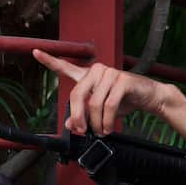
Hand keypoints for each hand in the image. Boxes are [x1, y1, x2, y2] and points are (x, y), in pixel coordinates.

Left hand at [33, 50, 181, 134]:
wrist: (150, 98)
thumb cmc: (125, 102)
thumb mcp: (101, 112)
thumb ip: (84, 116)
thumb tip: (69, 125)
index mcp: (89, 76)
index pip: (66, 68)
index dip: (50, 60)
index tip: (35, 52)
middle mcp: (97, 71)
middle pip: (77, 95)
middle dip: (78, 117)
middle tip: (82, 131)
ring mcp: (110, 74)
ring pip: (94, 104)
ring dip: (97, 123)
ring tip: (102, 132)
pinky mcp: (122, 80)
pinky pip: (108, 105)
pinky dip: (107, 121)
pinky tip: (109, 127)